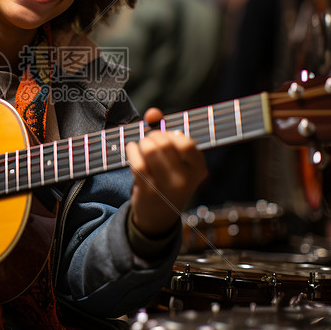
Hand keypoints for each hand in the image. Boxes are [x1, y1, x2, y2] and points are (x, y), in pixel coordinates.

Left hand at [125, 107, 206, 236]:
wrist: (159, 216)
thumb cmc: (167, 178)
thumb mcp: (175, 159)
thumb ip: (165, 131)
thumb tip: (153, 113)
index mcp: (198, 168)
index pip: (187, 143)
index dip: (172, 134)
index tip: (166, 138)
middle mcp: (186, 180)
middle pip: (164, 143)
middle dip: (152, 136)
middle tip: (149, 141)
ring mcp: (167, 187)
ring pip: (150, 150)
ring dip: (141, 142)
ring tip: (140, 145)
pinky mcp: (148, 191)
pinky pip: (137, 163)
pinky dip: (132, 151)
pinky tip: (131, 149)